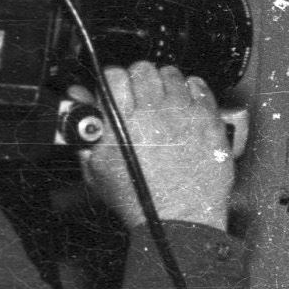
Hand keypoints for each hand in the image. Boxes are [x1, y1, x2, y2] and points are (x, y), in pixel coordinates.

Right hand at [76, 63, 239, 230]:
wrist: (178, 219)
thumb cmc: (138, 200)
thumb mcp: (97, 169)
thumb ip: (85, 132)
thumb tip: (79, 100)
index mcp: (122, 122)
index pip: (113, 76)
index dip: (111, 80)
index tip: (114, 88)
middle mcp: (154, 113)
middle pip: (144, 69)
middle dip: (137, 77)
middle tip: (137, 91)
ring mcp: (185, 115)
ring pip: (173, 74)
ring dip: (164, 81)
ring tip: (161, 96)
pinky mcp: (209, 121)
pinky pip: (201, 88)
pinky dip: (192, 88)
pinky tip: (185, 99)